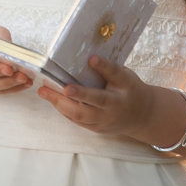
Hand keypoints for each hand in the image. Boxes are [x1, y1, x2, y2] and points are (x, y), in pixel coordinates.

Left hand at [38, 55, 152, 134]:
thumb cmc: (129, 90)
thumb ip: (109, 69)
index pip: (115, 74)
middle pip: (97, 100)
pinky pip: (77, 121)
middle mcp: (115, 106)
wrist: (141, 116)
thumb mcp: (125, 76)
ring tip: (44, 91)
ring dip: (60, 103)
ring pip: (81, 114)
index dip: (104, 66)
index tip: (92, 58)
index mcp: (125, 87)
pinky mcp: (96, 129)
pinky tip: (52, 99)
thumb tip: (86, 56)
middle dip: (78, 94)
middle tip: (62, 86)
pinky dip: (63, 110)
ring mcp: (105, 120)